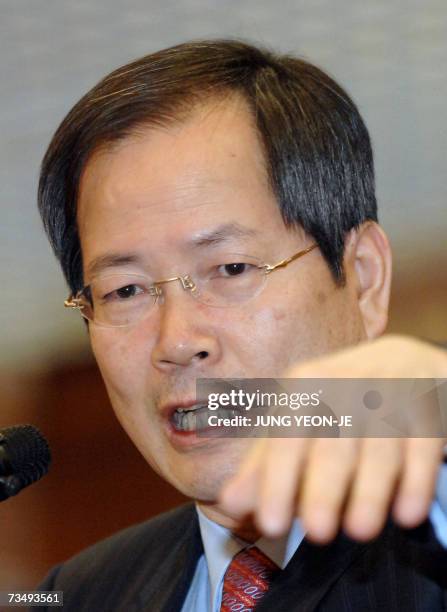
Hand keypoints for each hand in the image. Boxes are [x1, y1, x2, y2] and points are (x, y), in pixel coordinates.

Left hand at [219, 335, 446, 543]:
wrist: (404, 365)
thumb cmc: (341, 401)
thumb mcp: (300, 421)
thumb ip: (267, 463)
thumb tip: (229, 502)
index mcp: (306, 385)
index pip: (286, 436)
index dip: (276, 479)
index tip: (269, 524)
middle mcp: (346, 385)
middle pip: (332, 442)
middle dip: (321, 488)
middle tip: (315, 533)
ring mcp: (390, 393)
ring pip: (378, 447)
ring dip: (369, 490)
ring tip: (359, 531)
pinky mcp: (427, 407)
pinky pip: (423, 445)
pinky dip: (415, 481)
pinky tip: (406, 513)